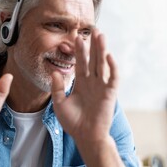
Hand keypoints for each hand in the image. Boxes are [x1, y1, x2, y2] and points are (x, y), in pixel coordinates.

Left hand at [51, 29, 118, 144]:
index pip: (80, 63)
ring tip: (101, 36)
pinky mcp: (109, 94)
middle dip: (92, 46)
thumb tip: (54, 71)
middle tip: (92, 30)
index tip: (76, 38)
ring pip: (102, 65)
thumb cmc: (73, 122)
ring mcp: (101, 87)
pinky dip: (112, 67)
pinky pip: (112, 78)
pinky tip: (108, 56)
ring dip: (102, 50)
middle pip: (92, 60)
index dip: (79, 51)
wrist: (85, 136)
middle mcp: (92, 83)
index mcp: (80, 84)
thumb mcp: (60, 103)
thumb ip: (57, 88)